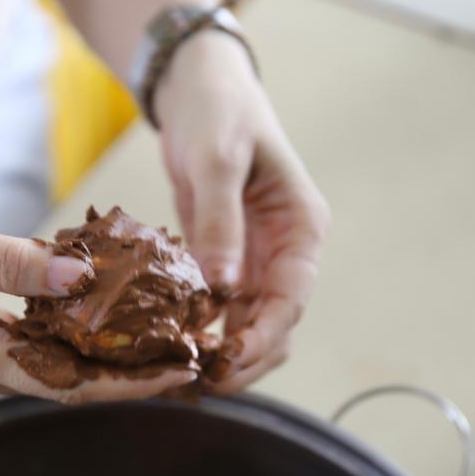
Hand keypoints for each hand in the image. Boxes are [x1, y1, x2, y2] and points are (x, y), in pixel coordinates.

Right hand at [0, 195, 196, 403]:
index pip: (68, 383)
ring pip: (45, 373)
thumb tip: (81, 278)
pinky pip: (23, 358)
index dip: (131, 382)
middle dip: (128, 372)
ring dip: (98, 358)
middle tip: (187, 348)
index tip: (184, 369)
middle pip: (65, 385)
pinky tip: (92, 318)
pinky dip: (62, 344)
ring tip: (156, 332)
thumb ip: (9, 263)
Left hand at [156, 32, 330, 393]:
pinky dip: (201, 330)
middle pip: (275, 324)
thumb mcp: (217, 161)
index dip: (264, 338)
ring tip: (182, 377)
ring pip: (249, 325)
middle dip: (243, 359)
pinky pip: (220, 308)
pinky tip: (172, 346)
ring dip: (221, 352)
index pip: (292, 299)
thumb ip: (220, 224)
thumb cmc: (218, 114)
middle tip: (199, 384)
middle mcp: (286, 252)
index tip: (228, 363)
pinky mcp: (225, 260)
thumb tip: (223, 291)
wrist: (199, 92)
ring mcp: (256, 259)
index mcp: (302, 228)